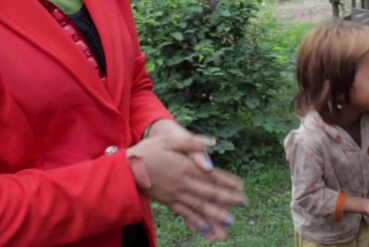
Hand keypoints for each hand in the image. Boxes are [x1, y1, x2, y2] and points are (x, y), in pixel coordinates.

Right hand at [143, 120, 234, 240]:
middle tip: (243, 204)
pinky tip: (203, 228)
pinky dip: (194, 220)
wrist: (125, 168)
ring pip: (198, 206)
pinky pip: (183, 213)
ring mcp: (174, 194)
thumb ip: (192, 143)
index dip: (227, 182)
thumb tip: (213, 143)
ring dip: (214, 215)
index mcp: (185, 167)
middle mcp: (182, 183)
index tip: (241, 187)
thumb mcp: (170, 140)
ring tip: (228, 223)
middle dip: (227, 199)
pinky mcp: (166, 202)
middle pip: (208, 193)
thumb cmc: (148, 151)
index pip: (211, 176)